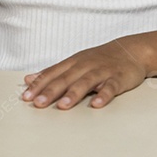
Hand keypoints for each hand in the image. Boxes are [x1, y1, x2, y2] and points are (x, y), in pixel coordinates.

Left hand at [22, 40, 148, 109]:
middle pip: (66, 78)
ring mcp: (102, 71)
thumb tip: (29, 79)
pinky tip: (96, 104)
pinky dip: (103, 95)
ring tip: (62, 106)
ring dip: (73, 94)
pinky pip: (111, 87)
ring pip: (86, 82)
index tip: (26, 96)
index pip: (52, 73)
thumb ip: (53, 72)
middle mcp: (85, 65)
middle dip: (51, 91)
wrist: (130, 50)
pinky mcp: (118, 78)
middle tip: (38, 103)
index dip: (39, 85)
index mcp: (73, 62)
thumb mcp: (74, 63)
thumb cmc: (98, 60)